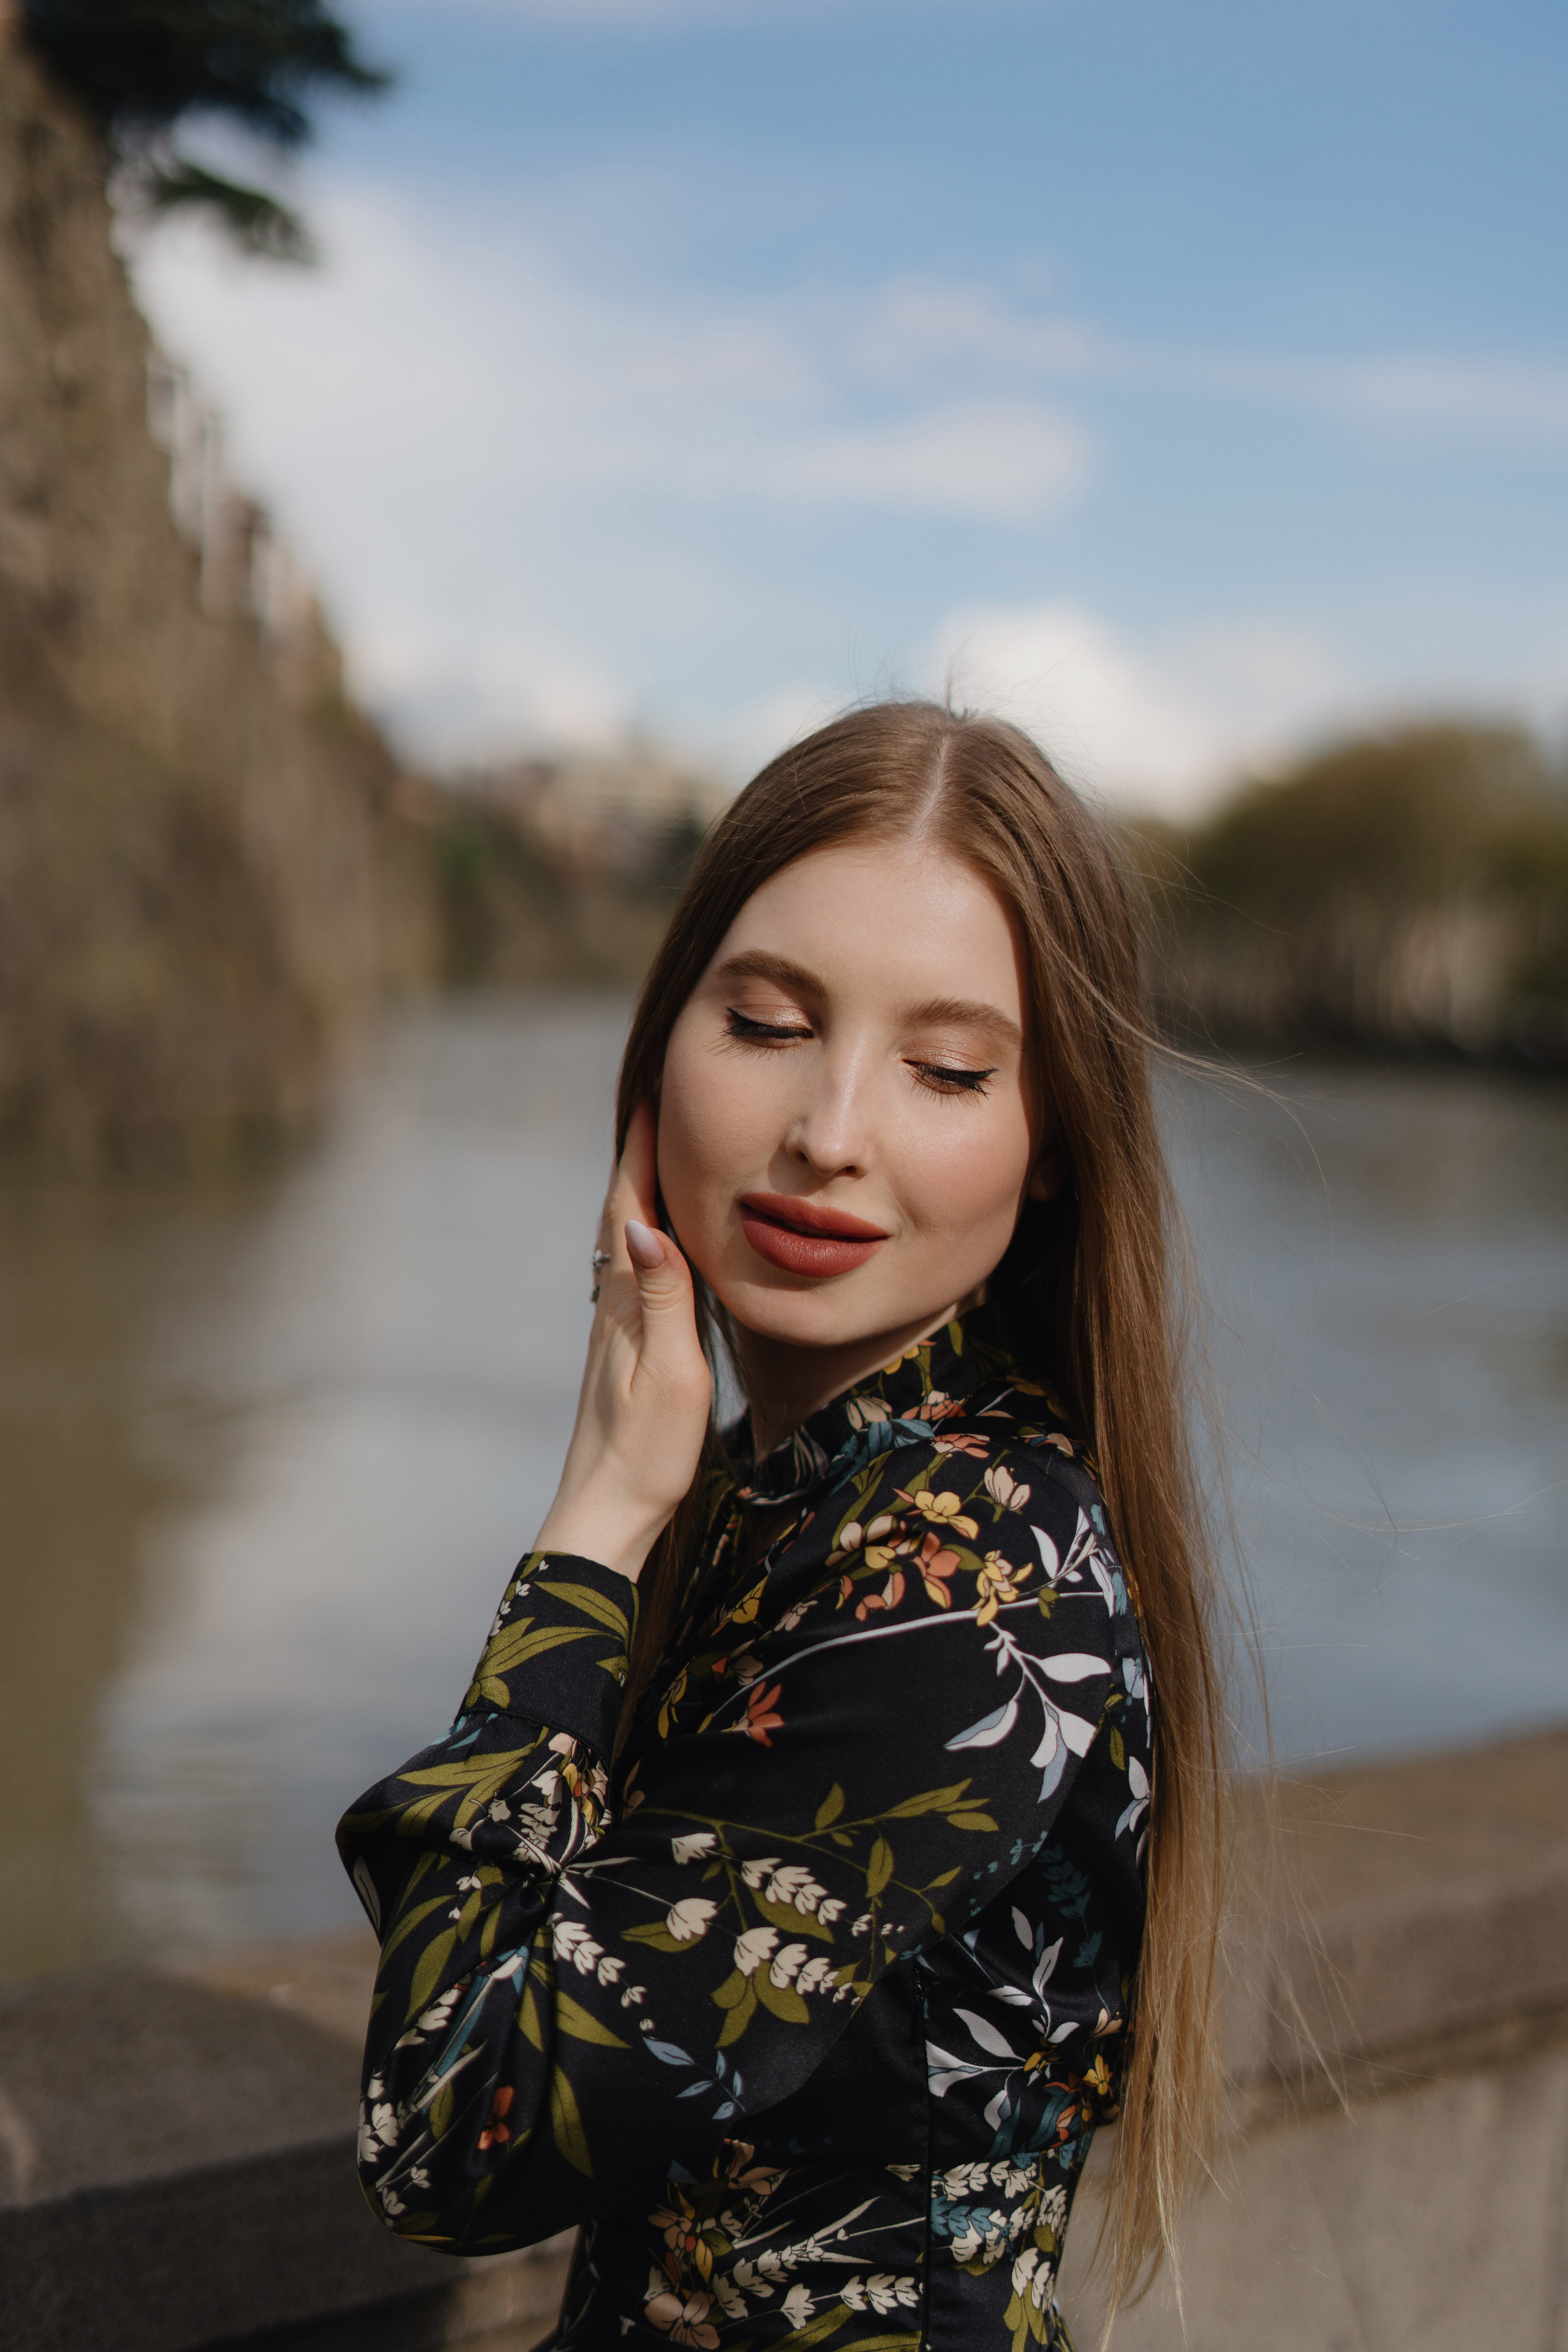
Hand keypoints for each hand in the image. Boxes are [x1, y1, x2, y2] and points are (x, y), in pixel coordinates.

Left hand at [531, 1100, 712, 1582]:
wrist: (605, 1511)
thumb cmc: (645, 1451)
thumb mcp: (669, 1373)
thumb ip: (665, 1299)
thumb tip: (647, 1224)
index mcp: (625, 1303)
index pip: (631, 1208)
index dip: (641, 1151)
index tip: (655, 1095)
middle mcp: (612, 1306)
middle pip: (622, 1212)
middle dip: (639, 1156)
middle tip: (659, 1102)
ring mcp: (613, 1328)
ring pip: (624, 1241)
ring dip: (640, 1192)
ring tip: (660, 1152)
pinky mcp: (620, 1350)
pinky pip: (632, 1271)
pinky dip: (644, 1235)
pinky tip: (656, 1240)